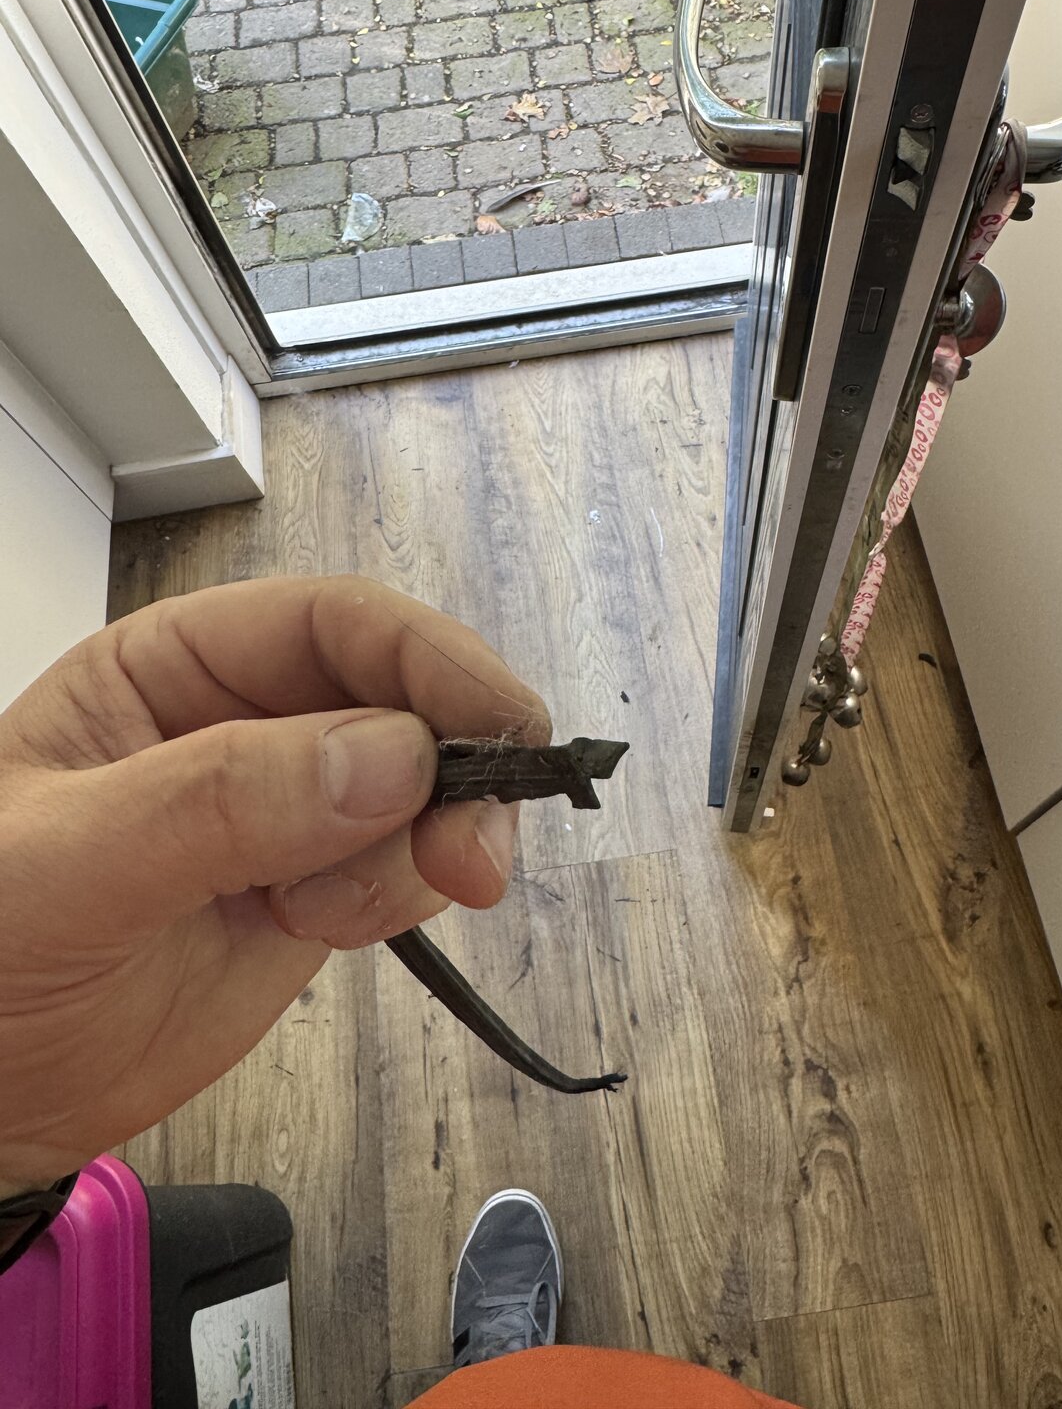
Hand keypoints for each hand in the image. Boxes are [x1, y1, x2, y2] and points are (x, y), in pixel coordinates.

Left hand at [0, 576, 548, 1192]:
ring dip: (432, 845)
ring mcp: (292, 811)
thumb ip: (216, 800)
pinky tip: (326, 931)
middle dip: (459, 766)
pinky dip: (408, 894)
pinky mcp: (319, 890)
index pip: (336, 623)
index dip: (431, 662)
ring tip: (328, 918)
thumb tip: (388, 757)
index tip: (500, 730)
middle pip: (407, 699)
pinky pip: (411, 865)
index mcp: (178, 667)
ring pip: (427, 788)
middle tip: (471, 857)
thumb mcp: (67, 865)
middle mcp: (249, 723)